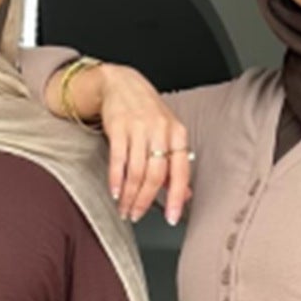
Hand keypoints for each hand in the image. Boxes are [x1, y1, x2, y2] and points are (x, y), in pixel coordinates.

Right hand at [83, 64, 192, 226]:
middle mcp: (160, 130)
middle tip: (138, 215)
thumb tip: (185, 195)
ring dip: (130, 195)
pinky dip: (116, 180)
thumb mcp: (168, 134)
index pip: (180, 172)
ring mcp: (138, 127)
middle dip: (146, 200)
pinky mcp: (118, 126)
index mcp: (178, 134)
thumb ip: (175, 164)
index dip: (176, 198)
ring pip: (136, 171)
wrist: (121, 83)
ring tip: (125, 209)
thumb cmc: (147, 112)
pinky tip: (116, 193)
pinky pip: (117, 160)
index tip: (172, 218)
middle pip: (155, 175)